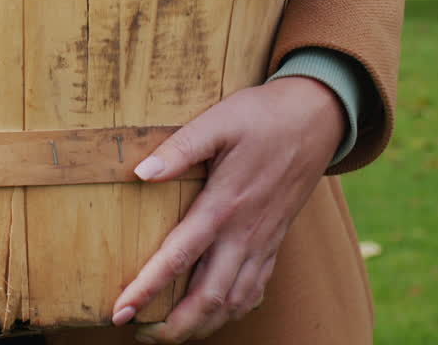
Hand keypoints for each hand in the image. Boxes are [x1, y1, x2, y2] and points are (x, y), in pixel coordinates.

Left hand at [110, 77, 344, 342]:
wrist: (316, 118)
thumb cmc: (262, 116)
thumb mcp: (218, 121)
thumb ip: (180, 148)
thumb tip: (141, 173)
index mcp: (224, 205)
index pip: (179, 257)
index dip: (148, 288)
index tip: (121, 311)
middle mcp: (244, 233)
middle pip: (208, 298)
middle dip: (174, 327)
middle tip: (140, 334)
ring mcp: (262, 241)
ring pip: (233, 302)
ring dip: (201, 325)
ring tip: (170, 333)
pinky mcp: (274, 241)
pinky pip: (254, 290)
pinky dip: (231, 310)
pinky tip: (214, 313)